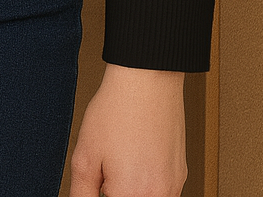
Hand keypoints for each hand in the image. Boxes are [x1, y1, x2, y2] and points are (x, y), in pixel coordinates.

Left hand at [68, 62, 186, 196]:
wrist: (147, 78)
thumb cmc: (117, 109)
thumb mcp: (85, 155)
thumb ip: (81, 193)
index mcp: (131, 195)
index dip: (101, 191)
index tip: (100, 182)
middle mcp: (158, 196)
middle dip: (116, 190)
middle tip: (107, 170)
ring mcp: (173, 186)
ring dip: (131, 188)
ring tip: (121, 160)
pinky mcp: (180, 174)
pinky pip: (161, 190)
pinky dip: (146, 181)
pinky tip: (136, 157)